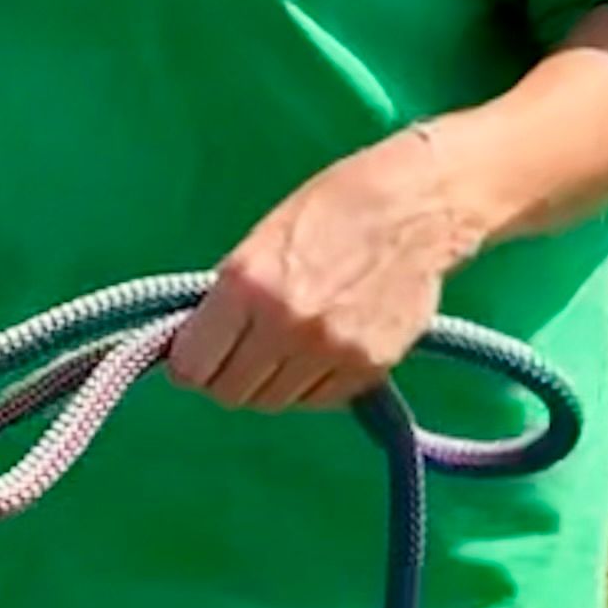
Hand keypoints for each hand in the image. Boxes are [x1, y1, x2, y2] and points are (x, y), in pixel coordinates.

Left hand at [166, 125, 481, 412]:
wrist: (417, 207)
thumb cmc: (335, 206)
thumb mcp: (262, 239)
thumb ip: (230, 297)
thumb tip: (198, 343)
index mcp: (247, 283)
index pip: (193, 366)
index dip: (189, 363)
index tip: (196, 355)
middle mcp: (285, 325)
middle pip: (232, 392)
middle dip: (227, 376)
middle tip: (239, 352)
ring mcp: (330, 352)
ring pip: (275, 401)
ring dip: (270, 382)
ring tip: (283, 347)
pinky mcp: (369, 369)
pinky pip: (319, 400)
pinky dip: (311, 384)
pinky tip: (318, 351)